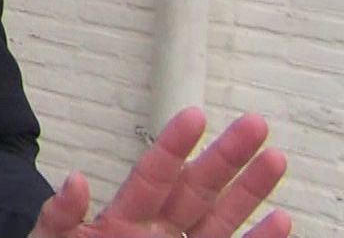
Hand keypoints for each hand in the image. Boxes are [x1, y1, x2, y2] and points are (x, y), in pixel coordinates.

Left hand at [29, 107, 289, 237]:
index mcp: (123, 218)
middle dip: (226, 156)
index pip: (153, 174)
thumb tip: (75, 180)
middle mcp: (158, 232)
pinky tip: (281, 221)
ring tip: (276, 158)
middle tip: (255, 123)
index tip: (195, 116)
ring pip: (220, 219)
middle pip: (196, 188)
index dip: (174, 146)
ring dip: (249, 192)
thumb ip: (62, 215)